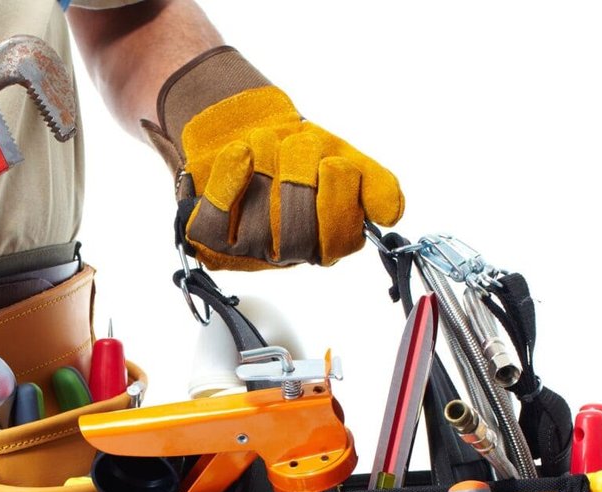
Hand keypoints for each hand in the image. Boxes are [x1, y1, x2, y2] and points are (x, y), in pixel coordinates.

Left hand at [144, 48, 403, 269]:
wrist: (250, 128)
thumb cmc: (298, 152)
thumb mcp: (347, 159)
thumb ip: (376, 185)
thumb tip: (390, 214)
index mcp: (326, 242)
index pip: (340, 241)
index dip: (336, 199)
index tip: (332, 163)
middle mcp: (287, 252)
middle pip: (297, 235)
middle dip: (300, 176)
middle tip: (297, 145)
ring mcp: (246, 248)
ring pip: (259, 223)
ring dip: (267, 165)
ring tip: (266, 143)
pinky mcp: (210, 235)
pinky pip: (216, 221)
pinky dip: (229, 179)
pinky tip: (240, 155)